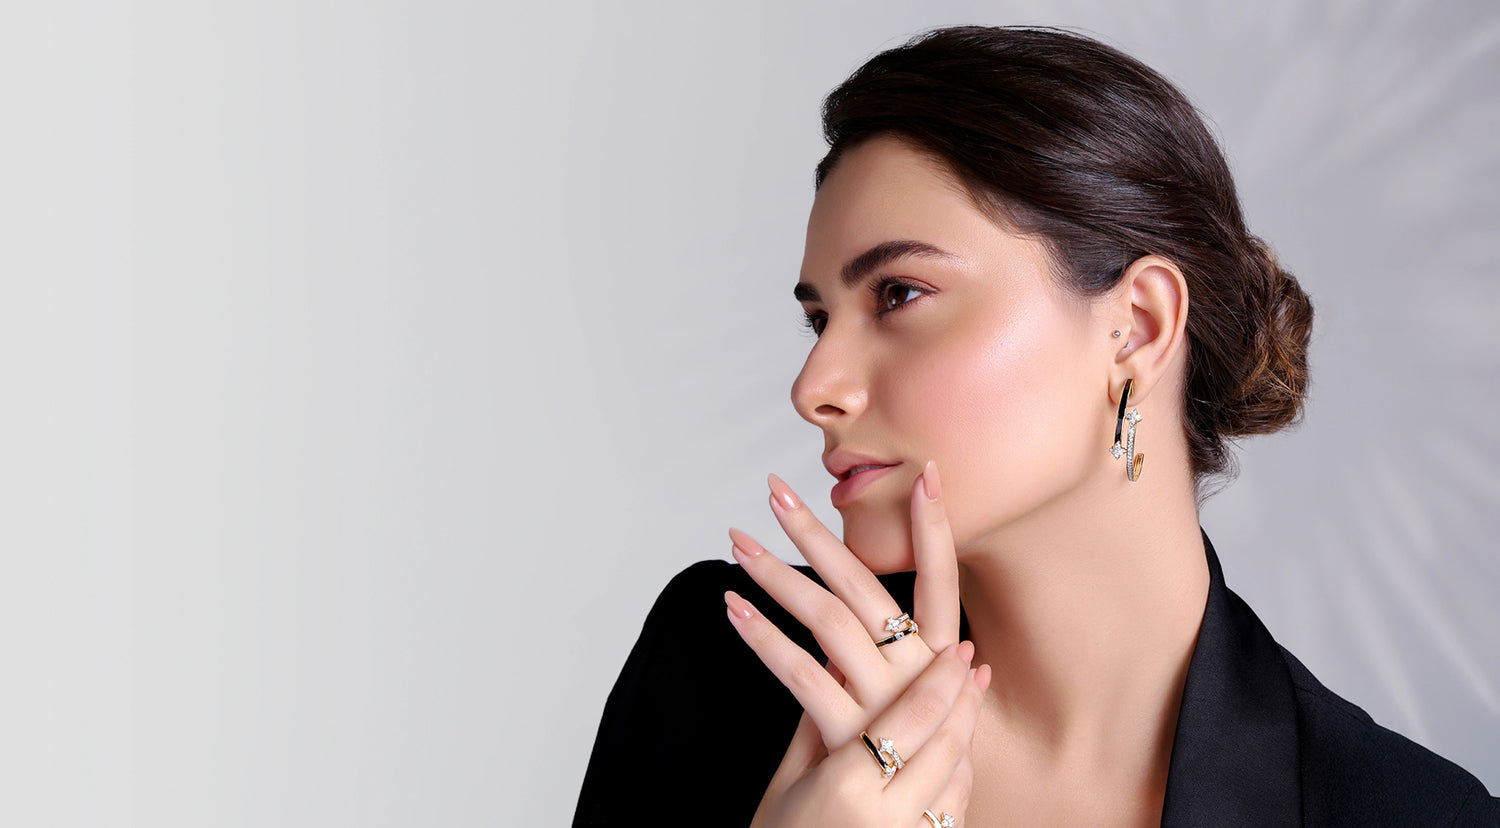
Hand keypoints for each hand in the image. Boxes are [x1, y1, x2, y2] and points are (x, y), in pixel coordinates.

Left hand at [724, 461, 985, 825]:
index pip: (940, 581)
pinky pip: (800, 675)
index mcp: (936, 664)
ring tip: (737, 542)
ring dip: (776, 574)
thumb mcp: (920, 724)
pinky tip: (731, 609)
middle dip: (819, 532)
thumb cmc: (904, 781)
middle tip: (776, 491)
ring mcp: (885, 705)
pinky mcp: (848, 736)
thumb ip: (915, 682)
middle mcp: (919, 675)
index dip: (936, 528)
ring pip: (827, 619)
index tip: (926, 473)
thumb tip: (950, 649)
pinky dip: (762, 637)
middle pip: (865, 586)